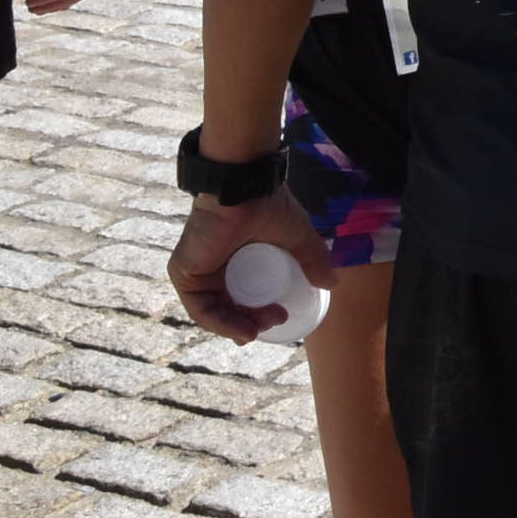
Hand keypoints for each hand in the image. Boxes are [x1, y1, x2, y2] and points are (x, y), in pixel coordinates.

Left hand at [167, 188, 331, 342]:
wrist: (243, 188)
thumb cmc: (268, 206)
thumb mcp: (297, 238)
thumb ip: (313, 259)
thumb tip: (332, 283)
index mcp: (236, 257)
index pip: (240, 294)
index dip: (256, 314)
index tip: (278, 318)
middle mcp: (214, 265)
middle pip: (228, 306)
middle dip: (250, 323)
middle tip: (274, 320)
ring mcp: (197, 270)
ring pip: (214, 312)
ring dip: (237, 327)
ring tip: (259, 329)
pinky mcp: (184, 273)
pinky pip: (200, 308)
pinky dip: (220, 323)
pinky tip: (241, 329)